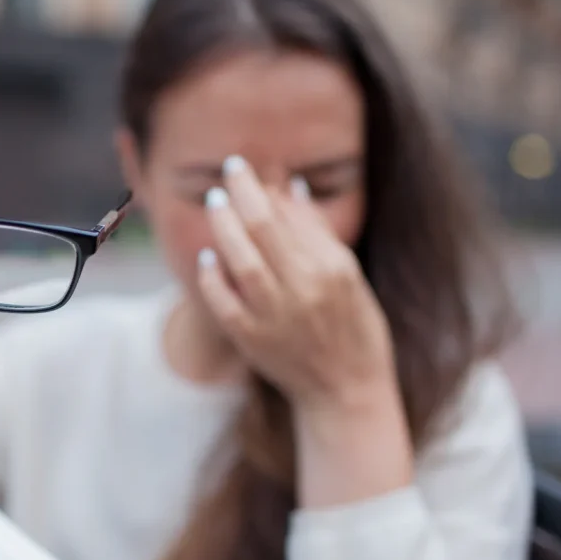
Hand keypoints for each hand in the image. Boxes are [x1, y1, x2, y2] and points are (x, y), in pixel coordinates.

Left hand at [197, 155, 394, 407]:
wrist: (346, 390)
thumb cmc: (353, 326)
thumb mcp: (349, 275)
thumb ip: (316, 232)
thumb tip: (289, 186)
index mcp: (332, 270)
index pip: (287, 217)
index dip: (259, 189)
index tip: (241, 168)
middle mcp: (305, 291)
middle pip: (263, 231)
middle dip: (240, 196)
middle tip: (226, 174)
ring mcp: (277, 318)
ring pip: (242, 262)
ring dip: (224, 228)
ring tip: (215, 202)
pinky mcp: (254, 341)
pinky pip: (224, 304)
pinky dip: (212, 279)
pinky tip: (207, 257)